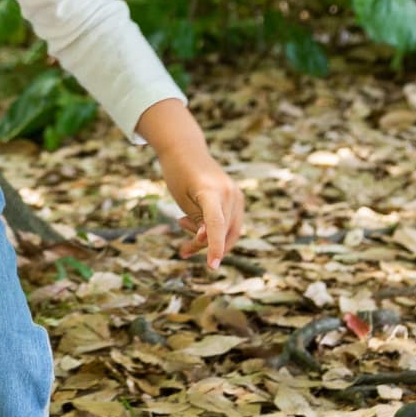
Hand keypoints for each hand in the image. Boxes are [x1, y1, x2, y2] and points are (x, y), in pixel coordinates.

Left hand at [160, 148, 244, 269]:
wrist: (185, 149)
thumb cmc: (178, 174)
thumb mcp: (182, 199)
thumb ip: (197, 221)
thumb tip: (210, 241)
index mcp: (211, 191)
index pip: (216, 224)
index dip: (214, 247)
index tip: (212, 267)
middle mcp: (229, 193)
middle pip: (221, 233)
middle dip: (203, 246)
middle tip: (182, 250)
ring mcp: (236, 195)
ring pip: (228, 232)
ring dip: (209, 239)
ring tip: (184, 224)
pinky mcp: (237, 198)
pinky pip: (230, 224)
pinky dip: (216, 231)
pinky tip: (196, 224)